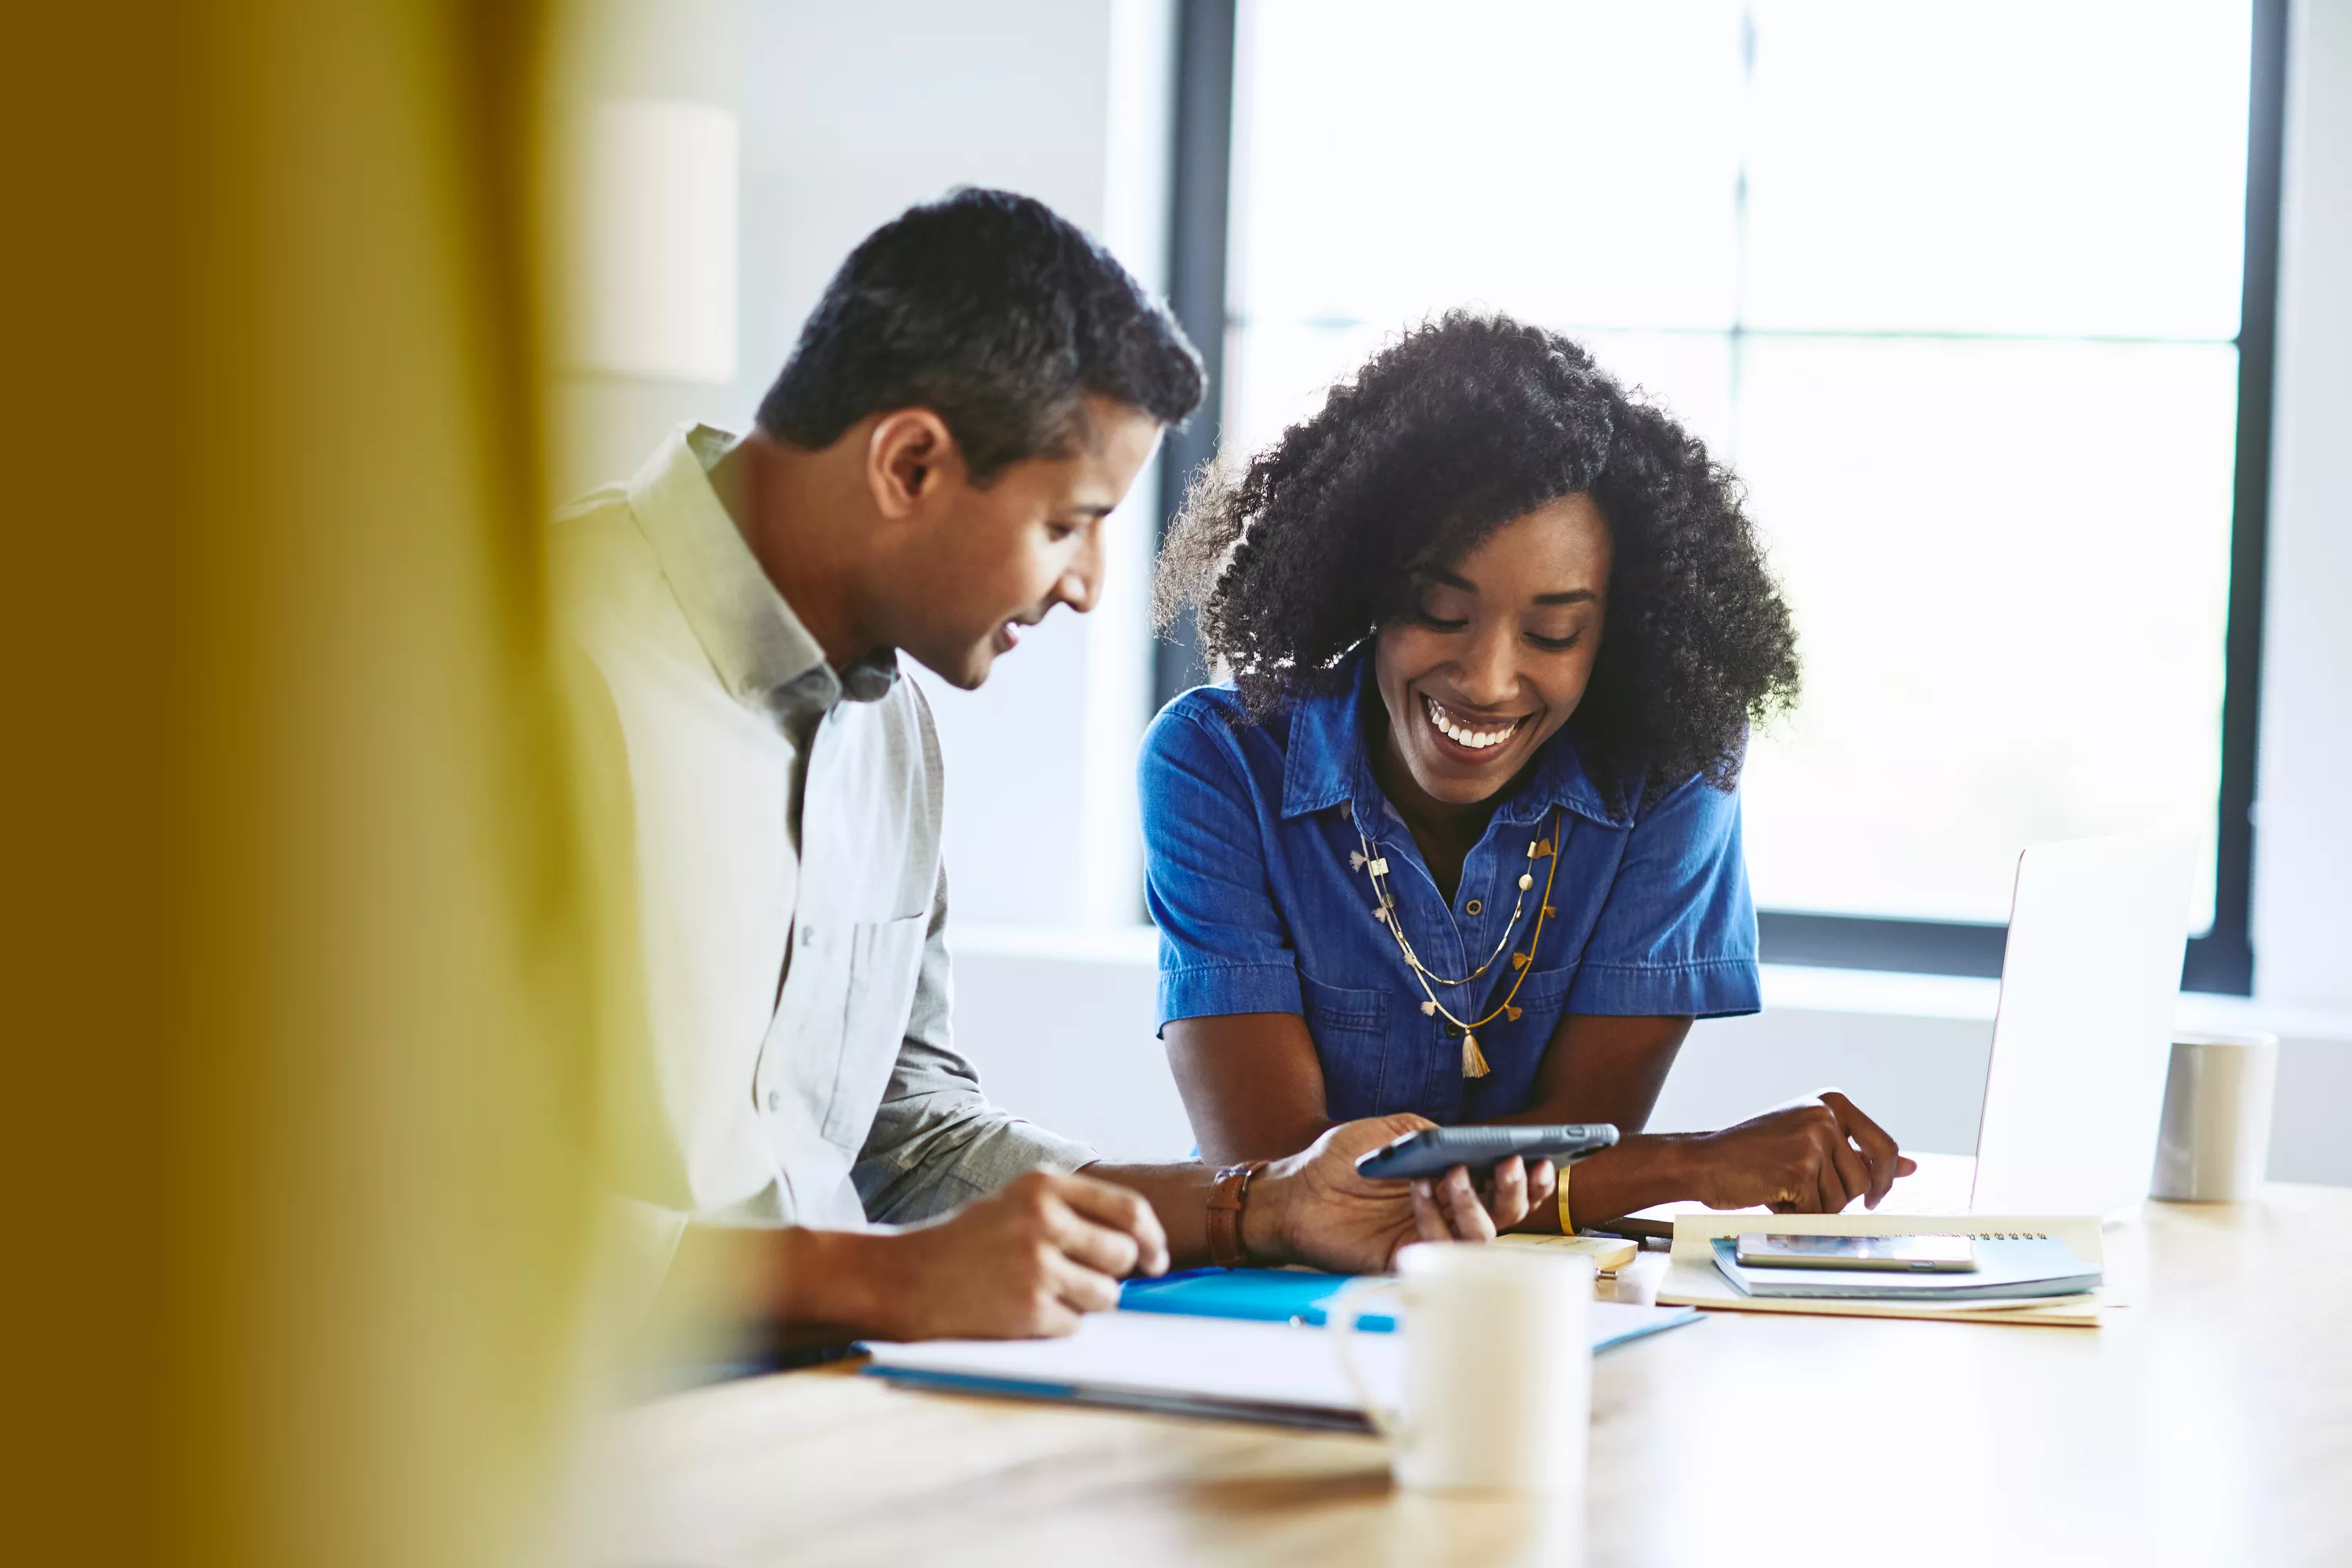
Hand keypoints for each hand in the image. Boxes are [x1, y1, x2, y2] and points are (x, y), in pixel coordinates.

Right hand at [862, 1169, 1169, 1339]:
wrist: (907, 1278)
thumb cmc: (969, 1242)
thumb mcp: (1017, 1201)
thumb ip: (1073, 1210)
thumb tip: (1141, 1242)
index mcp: (1044, 1185)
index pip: (1128, 1208)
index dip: (1151, 1237)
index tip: (1155, 1258)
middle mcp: (1043, 1220)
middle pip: (1122, 1255)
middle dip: (1112, 1273)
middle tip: (1081, 1277)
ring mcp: (1036, 1267)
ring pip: (1107, 1295)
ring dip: (1087, 1302)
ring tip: (1046, 1292)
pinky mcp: (1028, 1310)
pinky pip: (1076, 1325)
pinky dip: (1058, 1324)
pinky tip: (1023, 1311)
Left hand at [1247, 1114, 1556, 1272]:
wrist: (1296, 1188)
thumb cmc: (1342, 1157)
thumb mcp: (1395, 1129)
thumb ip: (1435, 1132)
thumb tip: (1473, 1144)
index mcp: (1454, 1181)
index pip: (1504, 1186)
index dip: (1530, 1178)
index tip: (1541, 1158)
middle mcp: (1449, 1212)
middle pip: (1505, 1215)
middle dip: (1516, 1191)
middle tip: (1511, 1165)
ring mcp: (1431, 1235)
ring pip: (1481, 1237)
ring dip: (1475, 1204)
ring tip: (1455, 1173)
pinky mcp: (1407, 1256)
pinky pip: (1438, 1248)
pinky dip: (1435, 1217)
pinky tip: (1420, 1188)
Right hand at [1685, 1090, 1917, 1212]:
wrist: (1702, 1160)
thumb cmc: (1753, 1153)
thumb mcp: (1809, 1140)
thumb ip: (1859, 1152)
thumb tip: (1911, 1166)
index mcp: (1832, 1102)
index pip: (1885, 1147)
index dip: (1883, 1180)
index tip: (1871, 1197)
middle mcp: (1826, 1115)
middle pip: (1864, 1181)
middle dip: (1840, 1197)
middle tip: (1802, 1189)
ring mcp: (1813, 1140)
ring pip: (1841, 1201)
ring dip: (1813, 1207)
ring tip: (1780, 1187)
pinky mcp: (1799, 1168)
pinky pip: (1817, 1213)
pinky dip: (1796, 1216)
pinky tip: (1771, 1196)